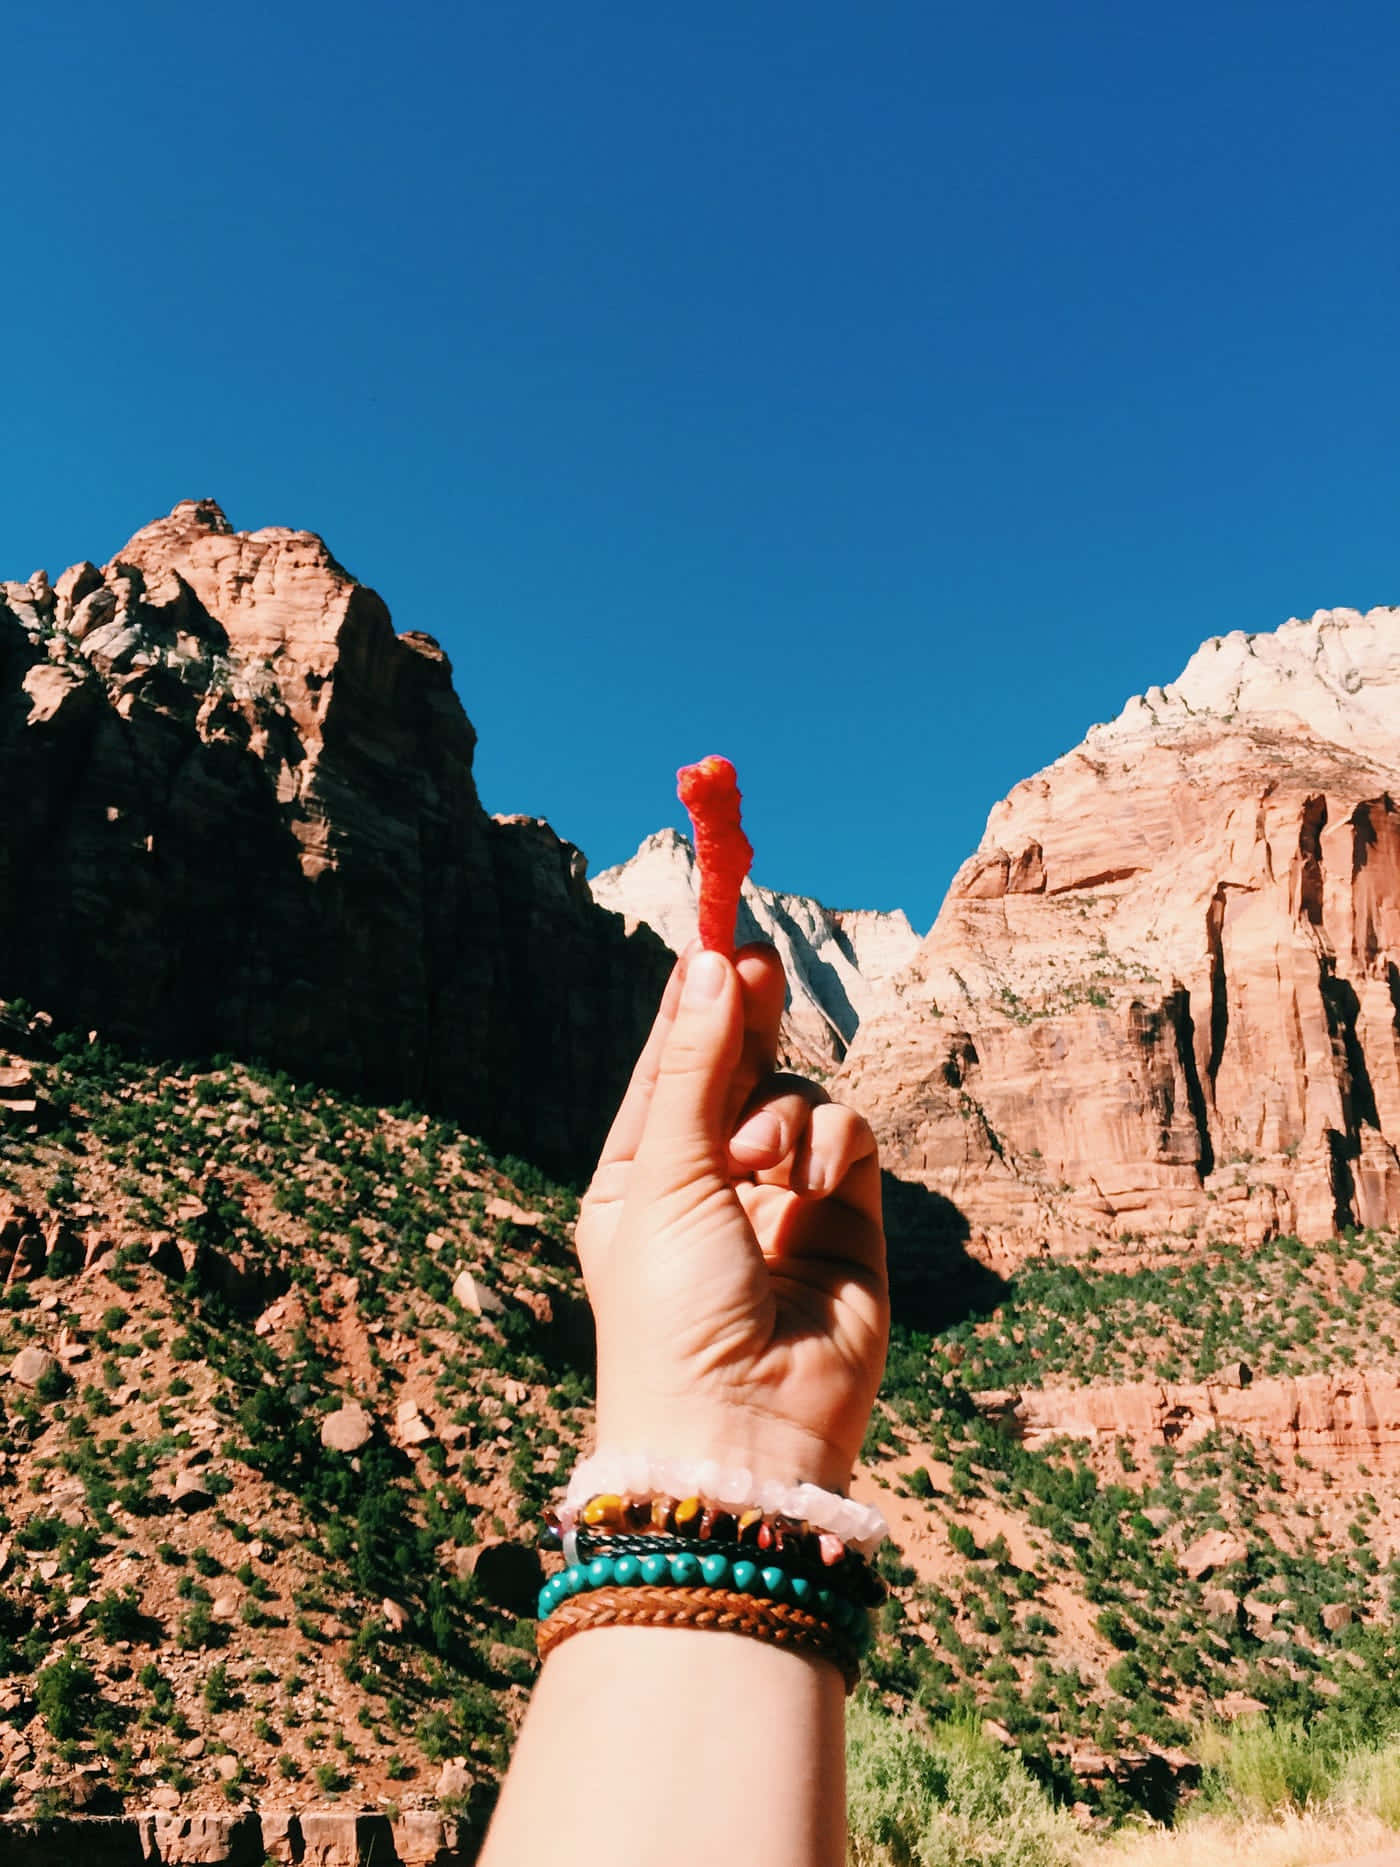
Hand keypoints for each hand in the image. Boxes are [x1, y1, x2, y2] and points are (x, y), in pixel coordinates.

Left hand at [575, 943, 888, 1494]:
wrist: (743, 1434)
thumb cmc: (670, 1311)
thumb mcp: (661, 1175)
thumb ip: (693, 1068)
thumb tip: (710, 964)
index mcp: (643, 1173)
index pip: (671, 1065)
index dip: (693, 1002)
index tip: (713, 934)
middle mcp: (712, 1180)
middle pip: (739, 1067)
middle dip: (748, 1017)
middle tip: (757, 959)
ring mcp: (783, 1200)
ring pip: (798, 1096)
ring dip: (782, 1110)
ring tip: (759, 1162)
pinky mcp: (847, 1220)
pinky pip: (847, 1135)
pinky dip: (831, 1143)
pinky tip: (808, 1184)